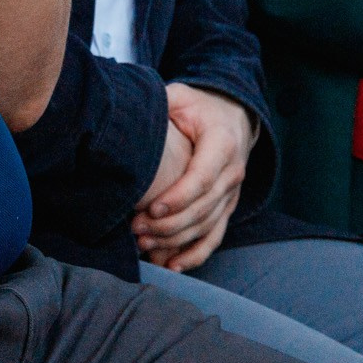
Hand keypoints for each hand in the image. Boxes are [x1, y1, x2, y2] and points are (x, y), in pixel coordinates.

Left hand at [134, 85, 252, 271]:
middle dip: (169, 224)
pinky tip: (172, 266)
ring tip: (144, 244)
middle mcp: (233, 171)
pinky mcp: (227, 206)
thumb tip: (129, 110)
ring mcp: (232, 192)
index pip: (202, 178)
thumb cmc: (200, 106)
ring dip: (176, 241)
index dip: (178, 197)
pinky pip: (215, 236)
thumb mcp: (181, 96)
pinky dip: (195, 254)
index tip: (151, 209)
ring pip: (207, 226)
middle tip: (136, 228)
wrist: (233, 115)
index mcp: (222, 143)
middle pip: (203, 208)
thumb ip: (161, 103)